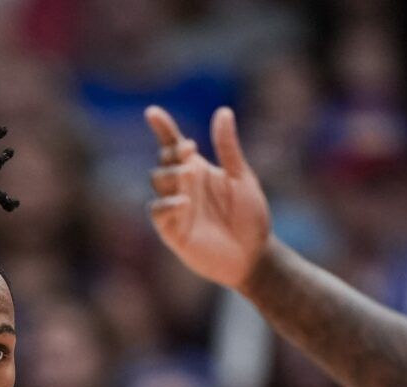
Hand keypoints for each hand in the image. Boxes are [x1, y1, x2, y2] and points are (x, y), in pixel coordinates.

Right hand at [145, 105, 272, 289]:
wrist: (254, 254)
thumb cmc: (250, 216)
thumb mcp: (242, 177)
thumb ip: (228, 148)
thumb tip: (222, 112)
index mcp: (198, 170)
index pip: (173, 145)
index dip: (162, 128)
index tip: (152, 112)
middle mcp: (183, 186)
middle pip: (163, 161)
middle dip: (172, 154)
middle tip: (191, 152)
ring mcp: (176, 208)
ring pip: (158, 182)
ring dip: (170, 174)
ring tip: (189, 174)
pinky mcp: (173, 231)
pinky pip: (158, 213)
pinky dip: (167, 205)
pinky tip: (184, 202)